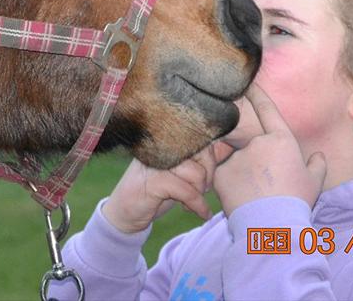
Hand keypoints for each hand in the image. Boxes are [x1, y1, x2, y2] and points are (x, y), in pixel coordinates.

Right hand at [102, 144, 225, 234]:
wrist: (124, 213)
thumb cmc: (155, 191)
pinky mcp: (153, 181)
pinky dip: (197, 205)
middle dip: (208, 176)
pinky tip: (200, 213)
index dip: (210, 160)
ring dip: (200, 192)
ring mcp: (156, 162)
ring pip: (196, 173)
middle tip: (202, 190)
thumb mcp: (182, 175)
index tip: (206, 178)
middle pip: (202, 153)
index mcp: (167, 140)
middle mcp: (160, 145)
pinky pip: (187, 191)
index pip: (201, 138)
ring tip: (194, 201)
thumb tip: (228, 146)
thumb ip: (201, 160)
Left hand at [213, 83, 326, 215]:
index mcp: (281, 141)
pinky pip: (226, 177)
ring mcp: (237, 157)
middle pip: (254, 148)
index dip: (258, 95)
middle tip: (268, 188)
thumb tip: (317, 156)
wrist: (271, 226)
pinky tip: (242, 201)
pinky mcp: (221, 173)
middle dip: (258, 163)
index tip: (249, 84)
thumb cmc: (296, 202)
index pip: (268, 111)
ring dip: (246, 176)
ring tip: (257, 199)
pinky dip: (232, 187)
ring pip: (240, 164)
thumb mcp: (314, 183)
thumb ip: (317, 165)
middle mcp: (257, 143)